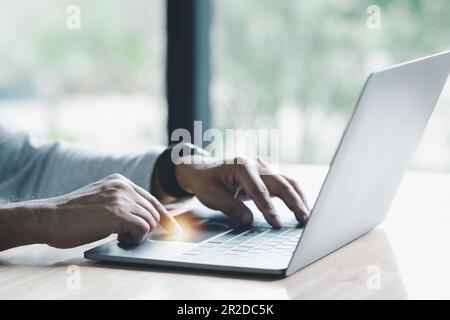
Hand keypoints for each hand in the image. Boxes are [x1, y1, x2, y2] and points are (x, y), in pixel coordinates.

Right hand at [0, 174, 180, 250]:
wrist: (49, 217)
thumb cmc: (72, 214)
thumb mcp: (101, 200)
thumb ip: (121, 203)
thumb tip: (144, 219)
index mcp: (120, 181)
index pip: (151, 199)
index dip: (164, 216)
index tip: (172, 228)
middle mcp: (123, 186)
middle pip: (153, 212)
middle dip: (148, 228)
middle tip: (128, 237)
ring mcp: (121, 198)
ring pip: (150, 222)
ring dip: (138, 235)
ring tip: (119, 237)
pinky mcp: (118, 213)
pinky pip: (143, 229)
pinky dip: (134, 239)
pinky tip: (118, 239)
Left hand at [174, 156, 309, 227]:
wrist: (202, 170)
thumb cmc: (206, 182)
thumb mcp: (210, 195)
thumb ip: (230, 207)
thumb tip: (249, 220)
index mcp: (241, 166)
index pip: (259, 190)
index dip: (269, 208)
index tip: (276, 223)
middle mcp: (256, 164)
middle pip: (280, 183)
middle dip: (294, 202)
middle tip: (304, 219)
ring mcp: (263, 168)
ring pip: (286, 182)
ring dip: (298, 198)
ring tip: (307, 215)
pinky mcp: (266, 174)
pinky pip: (284, 184)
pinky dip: (294, 195)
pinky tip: (301, 207)